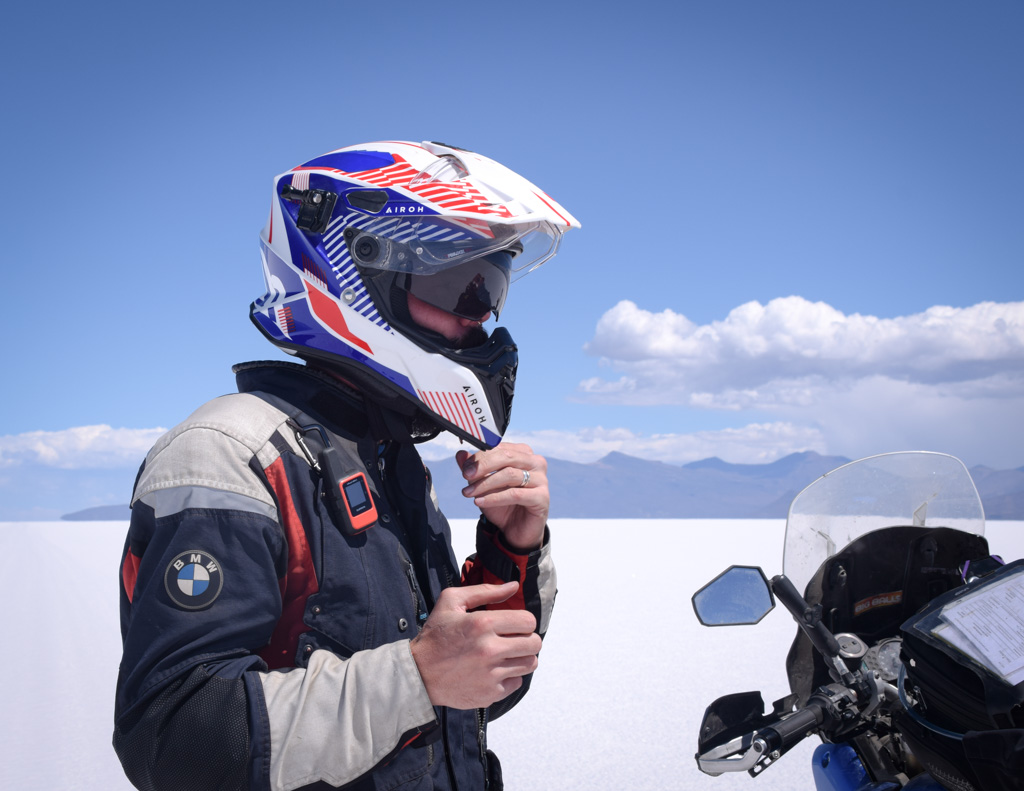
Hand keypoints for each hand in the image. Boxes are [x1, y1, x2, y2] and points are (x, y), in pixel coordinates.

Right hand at [410, 582, 540, 708]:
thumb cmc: (435, 636)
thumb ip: (485, 591)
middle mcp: (489, 650)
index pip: (528, 621)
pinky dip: (509, 677)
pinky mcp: (490, 693)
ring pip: (529, 663)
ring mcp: (491, 674)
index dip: (523, 621)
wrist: (418, 674)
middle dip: (526, 639)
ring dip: (521, 658)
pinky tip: (494, 671)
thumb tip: (514, 586)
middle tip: (512, 640)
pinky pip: (517, 683)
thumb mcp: (451, 602)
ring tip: (505, 655)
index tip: (513, 625)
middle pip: (534, 643)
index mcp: (482, 623)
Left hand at [456, 443, 548, 550]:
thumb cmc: (503, 504)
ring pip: (510, 475)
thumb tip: (460, 454)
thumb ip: (474, 469)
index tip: (464, 468)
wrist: (515, 530)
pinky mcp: (542, 497)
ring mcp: (542, 479)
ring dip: (485, 484)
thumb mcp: (484, 485)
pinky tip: (479, 501)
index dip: (480, 456)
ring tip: (469, 492)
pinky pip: (515, 494)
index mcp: (524, 454)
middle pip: (506, 457)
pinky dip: (494, 498)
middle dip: (483, 466)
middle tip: (466, 475)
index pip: (500, 448)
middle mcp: (536, 463)